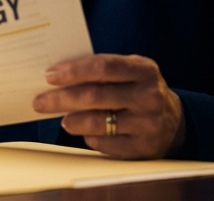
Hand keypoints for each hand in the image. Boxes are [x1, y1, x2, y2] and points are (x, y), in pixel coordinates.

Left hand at [32, 54, 185, 158]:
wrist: (173, 121)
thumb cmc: (137, 90)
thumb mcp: (130, 73)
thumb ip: (101, 71)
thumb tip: (56, 76)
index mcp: (144, 69)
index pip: (103, 66)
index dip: (74, 71)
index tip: (50, 76)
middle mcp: (150, 96)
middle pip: (96, 96)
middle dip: (62, 99)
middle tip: (40, 102)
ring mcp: (149, 123)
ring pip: (99, 123)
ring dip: (73, 121)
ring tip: (62, 118)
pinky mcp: (144, 147)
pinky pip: (106, 144)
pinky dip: (90, 137)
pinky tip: (85, 132)